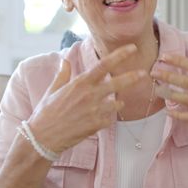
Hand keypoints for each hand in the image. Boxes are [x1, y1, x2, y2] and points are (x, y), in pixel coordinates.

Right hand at [29, 44, 146, 153]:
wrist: (43, 138)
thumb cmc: (46, 113)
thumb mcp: (53, 90)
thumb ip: (63, 74)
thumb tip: (64, 60)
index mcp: (79, 83)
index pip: (103, 65)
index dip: (119, 55)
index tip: (132, 48)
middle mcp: (89, 95)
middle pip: (116, 83)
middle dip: (132, 78)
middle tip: (144, 73)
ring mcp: (94, 110)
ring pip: (116, 103)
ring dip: (118, 102)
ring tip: (118, 103)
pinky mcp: (96, 125)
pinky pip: (109, 118)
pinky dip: (108, 117)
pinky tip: (101, 118)